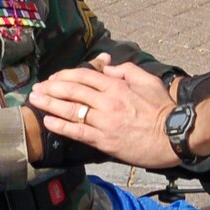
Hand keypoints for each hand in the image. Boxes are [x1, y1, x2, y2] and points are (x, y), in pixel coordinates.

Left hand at [30, 58, 181, 168]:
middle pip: (73, 91)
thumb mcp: (148, 81)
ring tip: (36, 101)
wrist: (173, 137)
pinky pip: (78, 132)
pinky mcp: (105, 141)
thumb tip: (107, 68)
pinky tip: (48, 122)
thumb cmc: (163, 109)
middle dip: (51, 88)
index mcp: (117, 86)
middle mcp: (107, 102)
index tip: (54, 78)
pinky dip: (61, 126)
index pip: (84, 76)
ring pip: (71, 110)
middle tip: (37, 88)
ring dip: (50, 104)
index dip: (65, 76)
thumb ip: (126, 71)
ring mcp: (105, 122)